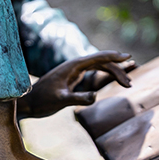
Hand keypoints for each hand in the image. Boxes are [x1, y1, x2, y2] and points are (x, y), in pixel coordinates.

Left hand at [17, 51, 132, 118]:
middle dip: (118, 70)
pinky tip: (114, 79)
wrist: (29, 103)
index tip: (128, 57)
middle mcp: (75, 66)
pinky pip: (94, 72)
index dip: (114, 56)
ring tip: (128, 83)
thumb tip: (96, 96)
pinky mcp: (74, 78)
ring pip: (100, 67)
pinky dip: (106, 75)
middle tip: (129, 83)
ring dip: (114, 73)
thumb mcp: (60, 100)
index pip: (97, 57)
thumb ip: (77, 98)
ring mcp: (75, 71)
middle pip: (102, 62)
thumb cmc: (42, 100)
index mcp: (73, 66)